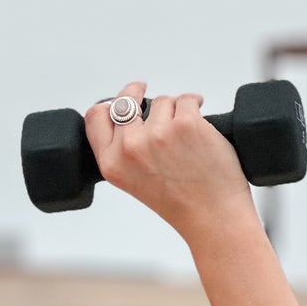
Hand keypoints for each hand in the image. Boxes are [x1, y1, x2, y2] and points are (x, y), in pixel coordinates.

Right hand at [84, 83, 256, 236]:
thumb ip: (122, 151)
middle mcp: (129, 148)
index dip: (110, 103)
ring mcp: (157, 134)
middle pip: (127, 99)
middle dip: (136, 89)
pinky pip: (187, 99)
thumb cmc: (178, 201)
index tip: (122, 99)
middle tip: (144, 89)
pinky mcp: (186, 124)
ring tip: (186, 133)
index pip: (96, 117)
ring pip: (162, 100)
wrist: (211, 216)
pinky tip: (201, 124)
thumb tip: (128, 113)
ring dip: (175, 108)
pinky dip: (195, 105)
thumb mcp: (132, 180)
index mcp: (111, 163)